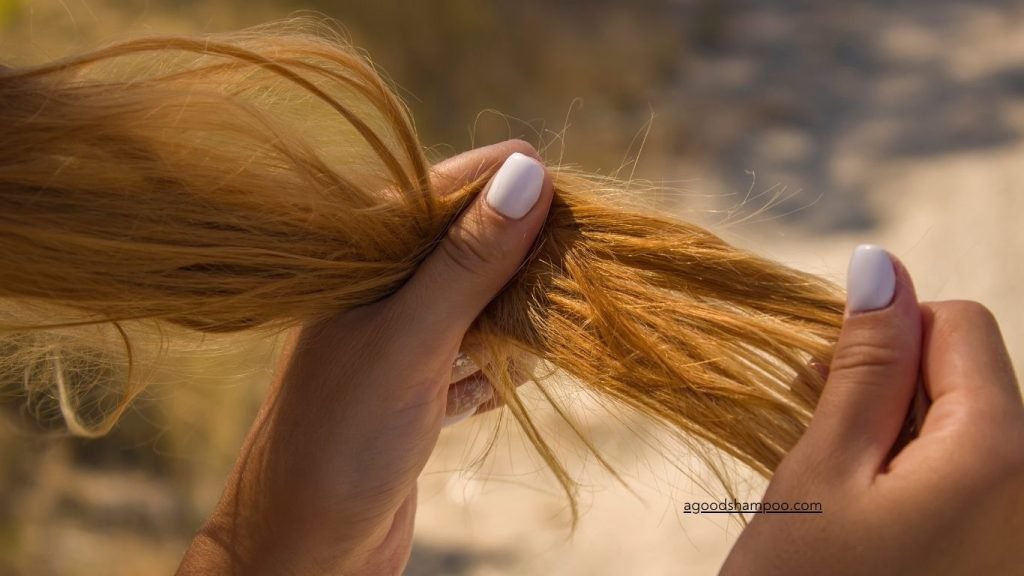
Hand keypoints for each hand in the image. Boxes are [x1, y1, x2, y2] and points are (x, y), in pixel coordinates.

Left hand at [177, 140, 553, 574]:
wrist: (304, 552)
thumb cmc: (341, 440)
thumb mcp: (410, 340)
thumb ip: (467, 260)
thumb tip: (529, 171)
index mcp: (360, 258)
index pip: (446, 190)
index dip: (511, 189)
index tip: (576, 201)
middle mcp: (379, 290)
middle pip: (471, 247)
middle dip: (523, 261)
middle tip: (569, 278)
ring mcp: (398, 341)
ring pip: (478, 305)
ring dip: (515, 321)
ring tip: (539, 338)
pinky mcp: (416, 389)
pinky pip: (474, 359)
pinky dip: (496, 370)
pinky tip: (505, 384)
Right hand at [722, 245, 1023, 574]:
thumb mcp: (822, 472)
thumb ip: (864, 365)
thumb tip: (881, 265)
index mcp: (1002, 453)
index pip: (960, 324)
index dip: (887, 337)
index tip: (827, 383)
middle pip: (970, 379)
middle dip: (890, 388)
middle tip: (818, 436)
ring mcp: (1022, 529)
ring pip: (966, 431)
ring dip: (896, 435)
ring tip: (836, 485)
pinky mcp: (1000, 554)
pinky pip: (972, 482)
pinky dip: (915, 479)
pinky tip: (867, 516)